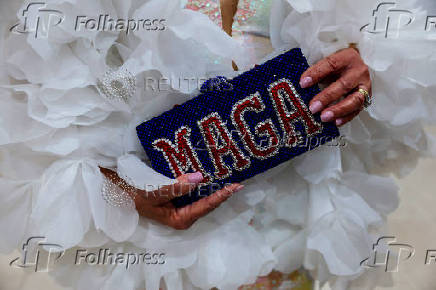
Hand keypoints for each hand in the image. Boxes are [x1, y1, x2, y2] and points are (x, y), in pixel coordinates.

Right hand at [100, 168, 242, 229]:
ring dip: (214, 188)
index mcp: (179, 219)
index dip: (221, 196)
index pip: (205, 206)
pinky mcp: (177, 198)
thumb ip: (177, 186)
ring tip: (229, 177)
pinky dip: (203, 184)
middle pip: (207, 204)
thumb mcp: (154, 191)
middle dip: (221, 193)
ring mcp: (180, 207)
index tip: (235, 187)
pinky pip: (194, 192)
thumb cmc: (134, 194)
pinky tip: (210, 175)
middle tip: (238, 181)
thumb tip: (200, 178)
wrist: (116, 191)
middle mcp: (183, 215)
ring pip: (202, 198)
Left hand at [299, 47, 370, 125]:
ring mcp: (365, 86)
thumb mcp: (327, 63)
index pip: (331, 64)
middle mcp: (359, 71)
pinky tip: (335, 122)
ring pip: (355, 99)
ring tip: (323, 117)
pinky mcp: (366, 99)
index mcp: (347, 57)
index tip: (302, 84)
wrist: (355, 67)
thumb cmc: (337, 67)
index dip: (316, 74)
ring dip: (338, 110)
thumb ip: (317, 72)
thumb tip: (302, 85)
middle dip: (327, 97)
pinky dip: (346, 117)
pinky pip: (357, 110)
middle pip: (344, 84)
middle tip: (312, 108)